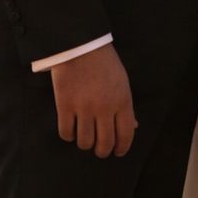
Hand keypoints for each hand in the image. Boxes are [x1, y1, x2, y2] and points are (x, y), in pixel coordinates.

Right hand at [49, 42, 137, 156]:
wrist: (80, 45)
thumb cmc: (104, 63)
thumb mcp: (122, 82)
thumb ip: (126, 106)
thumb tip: (133, 127)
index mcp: (122, 102)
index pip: (125, 135)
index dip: (121, 148)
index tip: (117, 152)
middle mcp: (104, 109)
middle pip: (104, 143)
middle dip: (102, 151)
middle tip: (99, 150)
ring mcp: (84, 108)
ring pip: (85, 142)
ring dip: (85, 144)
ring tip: (84, 139)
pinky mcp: (65, 106)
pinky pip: (66, 133)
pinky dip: (69, 135)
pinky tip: (71, 130)